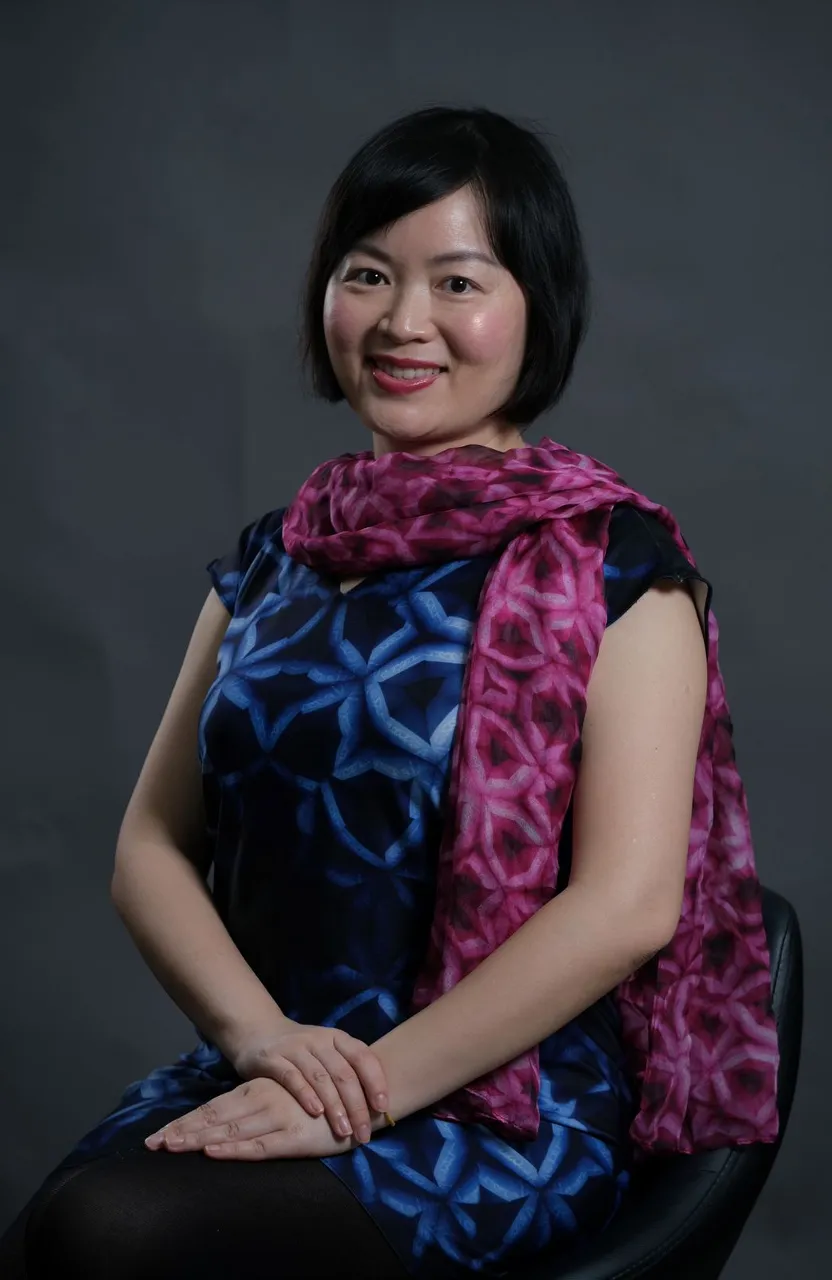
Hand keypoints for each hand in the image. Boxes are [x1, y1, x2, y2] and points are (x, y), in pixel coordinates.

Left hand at [144, 1077, 356, 1160]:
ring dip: (198, 1141)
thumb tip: (229, 1121)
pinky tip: (213, 1152)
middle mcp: (262, 1101)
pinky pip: (258, 1146)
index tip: (157, 1138)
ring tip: (171, 1149)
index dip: (185, 1124)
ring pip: (230, 1131)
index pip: (213, 1109)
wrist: (361, 1094)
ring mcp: (276, 1118)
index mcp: (257, 1090)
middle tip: (153, 1146)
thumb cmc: (320, 1097)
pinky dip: (234, 1149)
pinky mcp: (294, 1136)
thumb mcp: (284, 1095)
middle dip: (182, 1133)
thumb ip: (258, 1103)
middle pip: (214, 1119)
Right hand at [227, 1018, 388, 1145]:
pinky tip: (315, 1113)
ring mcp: (295, 1047)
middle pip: (343, 1073)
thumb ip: (347, 1071)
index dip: (375, 1081)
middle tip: (364, 1133)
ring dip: (335, 1106)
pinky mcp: (273, 1058)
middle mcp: (319, 1040)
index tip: (383, 1108)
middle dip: (357, 1105)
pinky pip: (292, 1077)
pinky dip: (305, 1095)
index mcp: (337, 1038)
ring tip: (344, 1130)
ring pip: (320, 1077)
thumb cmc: (302, 1051)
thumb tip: (377, 1106)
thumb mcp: (326, 1053)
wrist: (259, 1032)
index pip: (362, 1056)